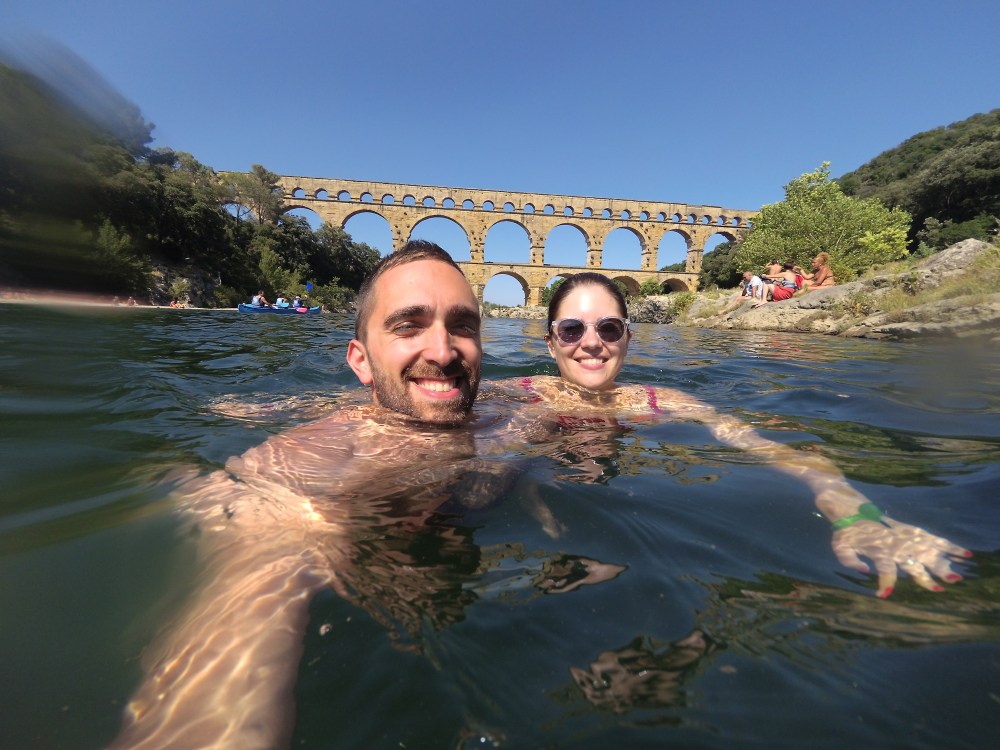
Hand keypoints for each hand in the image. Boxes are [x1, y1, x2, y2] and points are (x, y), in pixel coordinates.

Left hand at [831, 515, 971, 597]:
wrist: (853, 510)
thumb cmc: (847, 533)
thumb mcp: (840, 546)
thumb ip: (849, 559)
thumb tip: (864, 571)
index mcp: (878, 549)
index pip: (885, 568)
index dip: (885, 582)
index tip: (884, 594)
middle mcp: (896, 545)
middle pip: (913, 563)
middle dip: (925, 576)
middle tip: (938, 589)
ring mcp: (907, 538)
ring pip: (928, 553)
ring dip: (942, 565)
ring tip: (956, 577)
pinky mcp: (913, 532)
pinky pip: (935, 539)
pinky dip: (950, 546)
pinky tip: (966, 554)